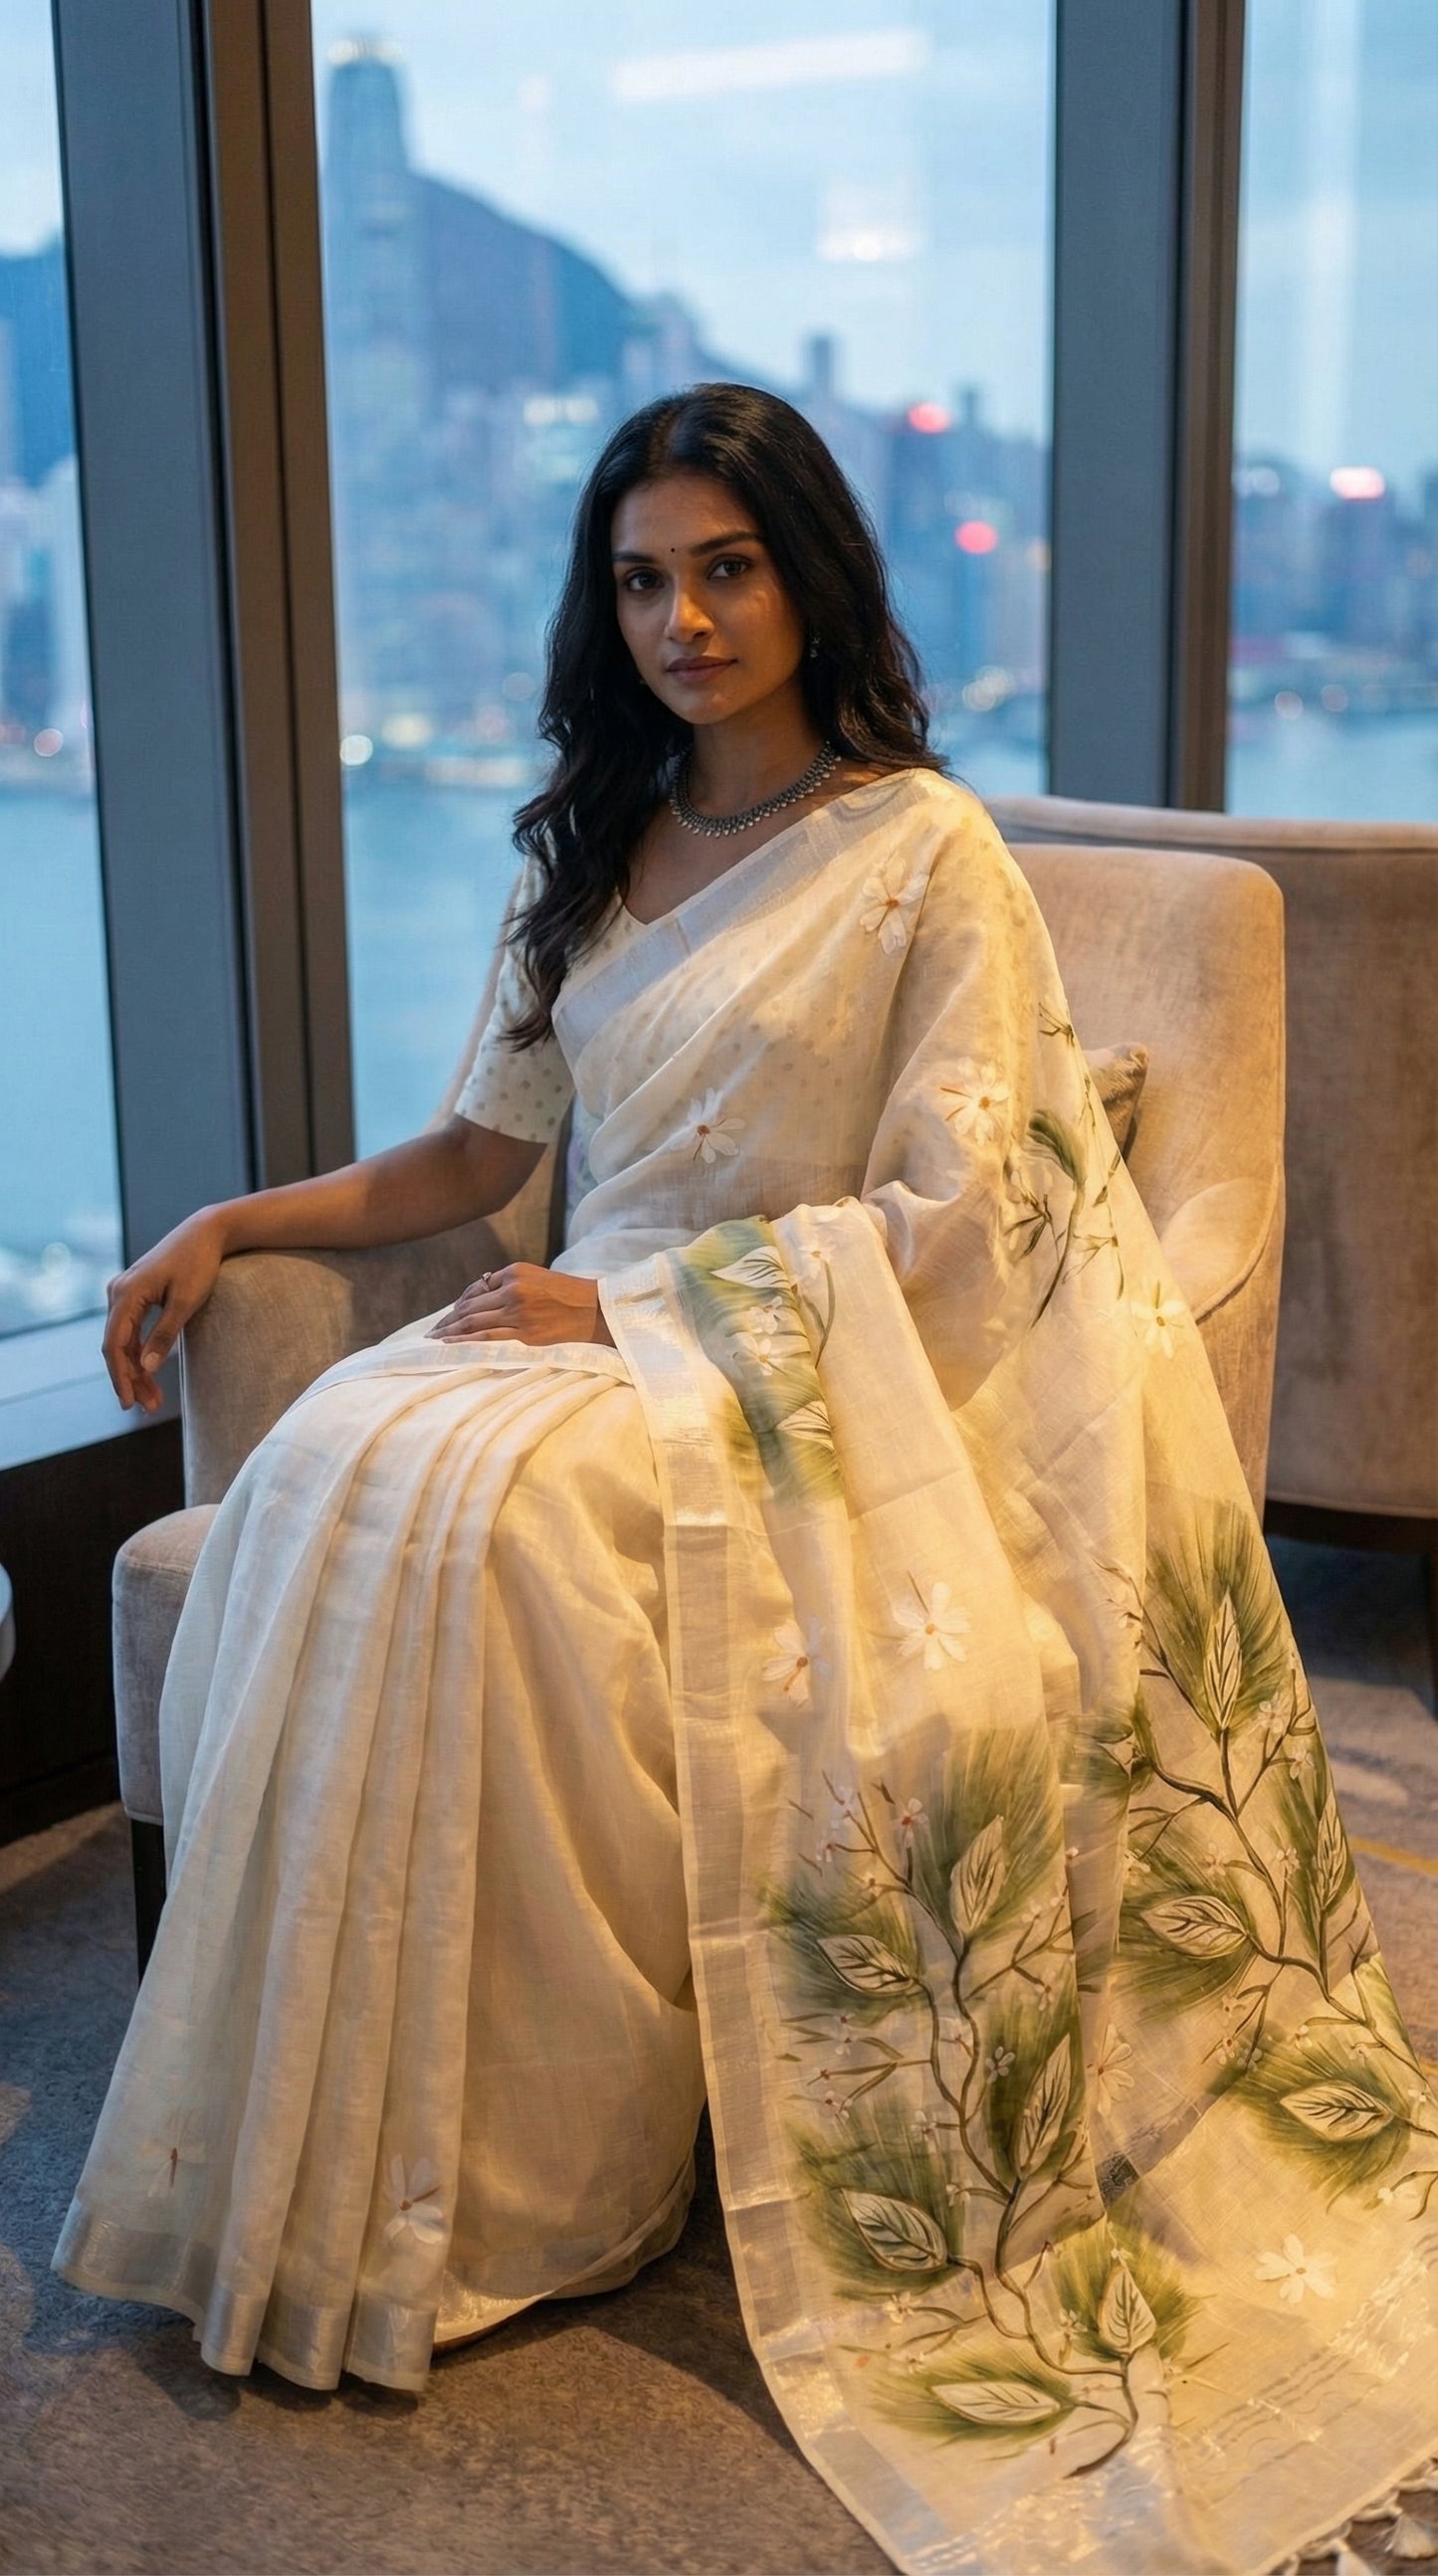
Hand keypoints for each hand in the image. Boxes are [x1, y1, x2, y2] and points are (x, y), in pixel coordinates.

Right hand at [102, 1209, 228, 1413]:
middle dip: (131, 1379)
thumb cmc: (199, 1264)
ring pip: (124, 1341)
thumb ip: (164, 1335)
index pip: (114, 1345)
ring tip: (153, 1399)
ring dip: (137, 1369)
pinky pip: (132, 1330)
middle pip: (117, 1346)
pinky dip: (141, 1352)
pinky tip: (151, 1374)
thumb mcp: (186, 1303)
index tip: (129, 1403)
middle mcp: (118, 1292)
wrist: (206, 1232)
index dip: (120, 1377)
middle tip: (147, 1408)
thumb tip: (147, 1367)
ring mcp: (124, 1292)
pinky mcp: (136, 1294)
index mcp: (126, 1294)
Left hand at [427, 1262, 614, 1348]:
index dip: (459, 1304)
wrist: (596, 1309)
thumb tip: (479, 1300)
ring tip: (436, 1339)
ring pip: (474, 1321)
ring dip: (451, 1331)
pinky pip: (488, 1336)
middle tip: (432, 1331)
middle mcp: (513, 1289)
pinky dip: (466, 1340)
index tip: (449, 1316)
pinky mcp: (525, 1332)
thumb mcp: (536, 1278)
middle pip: (471, 1305)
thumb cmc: (567, 1294)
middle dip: (449, 1319)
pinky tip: (452, 1343)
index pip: (477, 1288)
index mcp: (515, 1271)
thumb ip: (510, 1285)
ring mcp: (518, 1311)